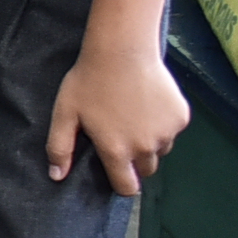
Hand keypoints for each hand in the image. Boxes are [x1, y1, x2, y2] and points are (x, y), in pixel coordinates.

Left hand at [47, 35, 189, 192]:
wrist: (121, 50)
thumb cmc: (89, 81)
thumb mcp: (65, 113)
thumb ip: (60, 147)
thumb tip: (57, 176)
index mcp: (117, 151)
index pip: (127, 187)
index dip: (121, 182)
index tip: (116, 171)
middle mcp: (145, 147)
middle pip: (145, 170)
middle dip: (135, 160)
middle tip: (121, 135)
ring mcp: (167, 133)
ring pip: (161, 150)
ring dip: (150, 141)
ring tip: (133, 116)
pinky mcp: (181, 118)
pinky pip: (172, 130)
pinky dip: (163, 123)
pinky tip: (147, 103)